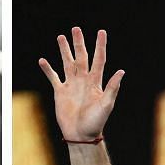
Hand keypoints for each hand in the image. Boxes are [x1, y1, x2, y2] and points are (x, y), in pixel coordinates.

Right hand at [38, 27, 124, 142]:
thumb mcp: (106, 105)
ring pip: (67, 63)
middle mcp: (83, 80)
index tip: (101, 32)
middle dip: (78, 43)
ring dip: (64, 50)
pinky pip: (53, 77)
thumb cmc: (96, 122)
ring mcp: (71, 85)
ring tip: (61, 37)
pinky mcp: (60, 92)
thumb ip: (112, 88)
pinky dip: (48, 69)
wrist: (81, 135)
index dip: (100, 45)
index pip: (99, 59)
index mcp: (95, 82)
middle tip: (75, 29)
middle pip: (81, 57)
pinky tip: (43, 60)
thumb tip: (121, 71)